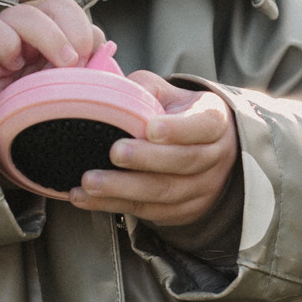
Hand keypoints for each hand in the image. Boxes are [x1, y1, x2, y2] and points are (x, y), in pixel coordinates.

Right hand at [0, 0, 103, 124]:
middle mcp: (32, 37)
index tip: (94, 65)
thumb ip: (98, 83)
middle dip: (76, 28)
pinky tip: (10, 68)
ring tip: (58, 66)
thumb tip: (125, 65)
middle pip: (59, 5)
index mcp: (58, 45)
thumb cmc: (34, 124)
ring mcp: (5, 39)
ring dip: (49, 36)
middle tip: (77, 61)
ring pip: (26, 11)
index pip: (80, 20)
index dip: (91, 36)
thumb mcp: (73, 104)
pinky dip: (4, 44)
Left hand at [72, 77, 238, 239]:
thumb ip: (145, 90)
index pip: (203, 125)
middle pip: (184, 161)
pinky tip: (86, 197)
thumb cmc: (178, 115)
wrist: (202, 149)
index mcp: (214, 121)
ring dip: (123, 189)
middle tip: (114, 153)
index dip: (178, 129)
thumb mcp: (168, 94)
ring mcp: (202, 188)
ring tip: (90, 182)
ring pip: (165, 193)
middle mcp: (215, 157)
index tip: (151, 128)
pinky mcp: (183, 211)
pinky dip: (114, 204)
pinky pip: (148, 211)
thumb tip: (113, 94)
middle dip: (146, 159)